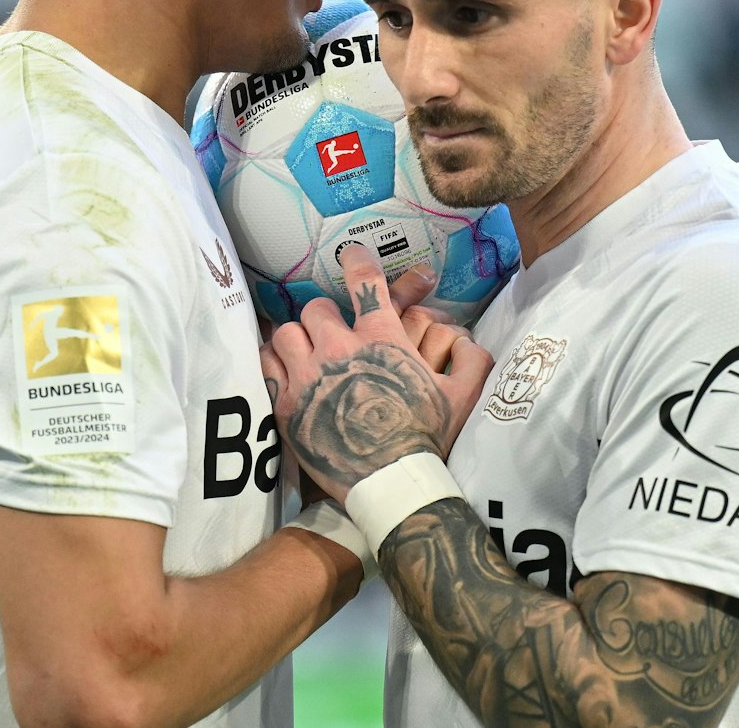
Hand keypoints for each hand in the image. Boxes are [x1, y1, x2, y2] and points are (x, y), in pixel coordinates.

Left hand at [263, 244, 492, 501]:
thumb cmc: (427, 438)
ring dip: (299, 339)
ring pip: (287, 332)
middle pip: (317, 307)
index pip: (363, 279)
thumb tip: (469, 339)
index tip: (352, 254)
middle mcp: (339, 347)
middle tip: (335, 335)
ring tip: (308, 355)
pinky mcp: (286, 403)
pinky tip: (286, 371)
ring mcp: (308, 374)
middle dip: (326, 317)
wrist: (390, 484)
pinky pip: (266, 363)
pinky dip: (275, 362)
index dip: (357, 259)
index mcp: (382, 337)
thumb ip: (472, 358)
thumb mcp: (462, 395)